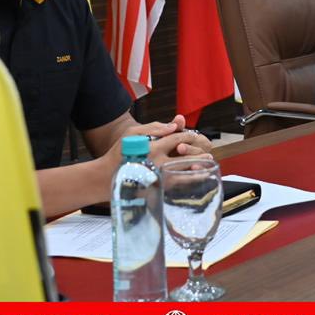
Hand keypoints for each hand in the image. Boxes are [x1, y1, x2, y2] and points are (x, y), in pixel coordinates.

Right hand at [99, 118, 213, 179]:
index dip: (188, 136)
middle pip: (185, 157)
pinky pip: (177, 185)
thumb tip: (174, 125)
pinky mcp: (157, 188)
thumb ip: (154, 127)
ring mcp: (159, 177)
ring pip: (184, 174)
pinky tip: (195, 179)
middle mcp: (158, 163)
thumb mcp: (132, 133)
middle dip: (198, 154)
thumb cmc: (119, 153)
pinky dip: (188, 181)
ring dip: (198, 169)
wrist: (106, 178)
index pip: (177, 139)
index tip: (193, 137)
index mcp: (153, 147)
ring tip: (207, 167)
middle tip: (209, 154)